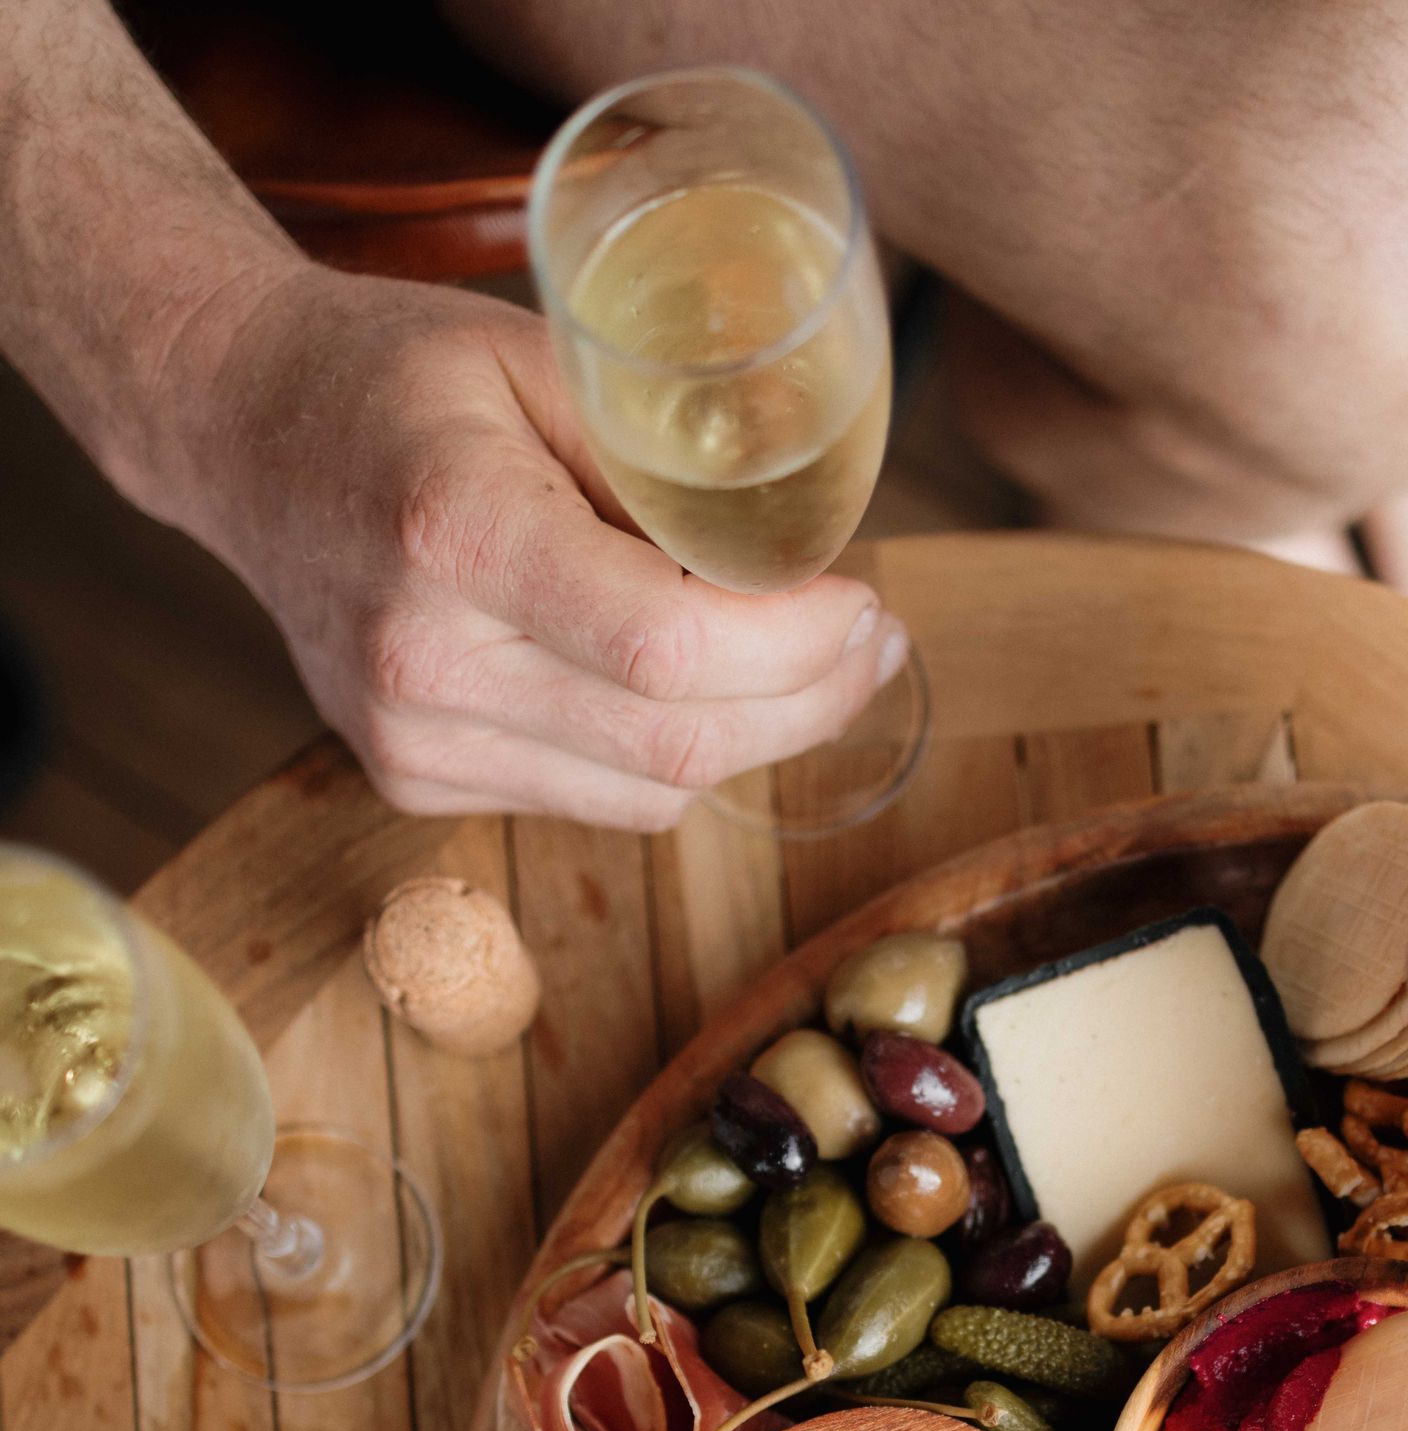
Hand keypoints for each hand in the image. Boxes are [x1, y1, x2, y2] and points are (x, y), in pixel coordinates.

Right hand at [175, 263, 906, 827]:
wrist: (241, 431)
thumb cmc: (402, 376)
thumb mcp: (547, 359)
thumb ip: (669, 465)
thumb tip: (809, 560)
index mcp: (454, 533)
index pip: (667, 648)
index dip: (795, 648)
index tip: (862, 606)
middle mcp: (424, 661)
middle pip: (677, 745)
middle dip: (808, 703)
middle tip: (872, 645)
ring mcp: (411, 740)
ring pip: (652, 795)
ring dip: (754, 738)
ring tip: (803, 661)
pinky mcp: (415, 781)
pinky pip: (598, 801)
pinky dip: (668, 757)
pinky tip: (684, 688)